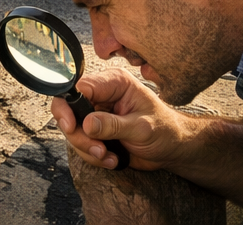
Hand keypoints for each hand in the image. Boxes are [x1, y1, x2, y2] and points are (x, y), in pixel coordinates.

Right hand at [52, 70, 189, 173]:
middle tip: (97, 150)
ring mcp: (97, 112)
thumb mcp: (142, 128)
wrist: (173, 148)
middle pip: (69, 109)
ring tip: (109, 157)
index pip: (80, 87)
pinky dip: (93, 155)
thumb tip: (86, 124)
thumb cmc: (164, 130)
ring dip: (88, 149)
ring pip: (73, 129)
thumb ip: (113, 125)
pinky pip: (81, 143)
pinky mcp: (96, 130)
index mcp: (114, 83)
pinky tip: (112, 159)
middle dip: (78, 135)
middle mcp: (102, 95)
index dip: (70, 106)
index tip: (71, 127)